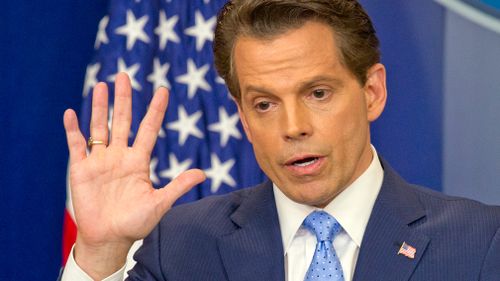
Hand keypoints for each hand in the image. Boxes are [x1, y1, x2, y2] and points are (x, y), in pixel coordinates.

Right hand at [63, 73, 205, 277]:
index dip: (155, 110)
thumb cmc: (135, 223)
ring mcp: (100, 161)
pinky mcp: (82, 169)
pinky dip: (72, 130)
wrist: (109, 239)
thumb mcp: (160, 203)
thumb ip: (178, 186)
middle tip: (124, 75)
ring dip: (100, 107)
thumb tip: (203, 173)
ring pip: (99, 127)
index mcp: (139, 161)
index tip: (162, 90)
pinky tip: (71, 113)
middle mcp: (120, 156)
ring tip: (101, 85)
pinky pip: (76, 145)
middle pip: (122, 121)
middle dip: (123, 98)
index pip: (148, 129)